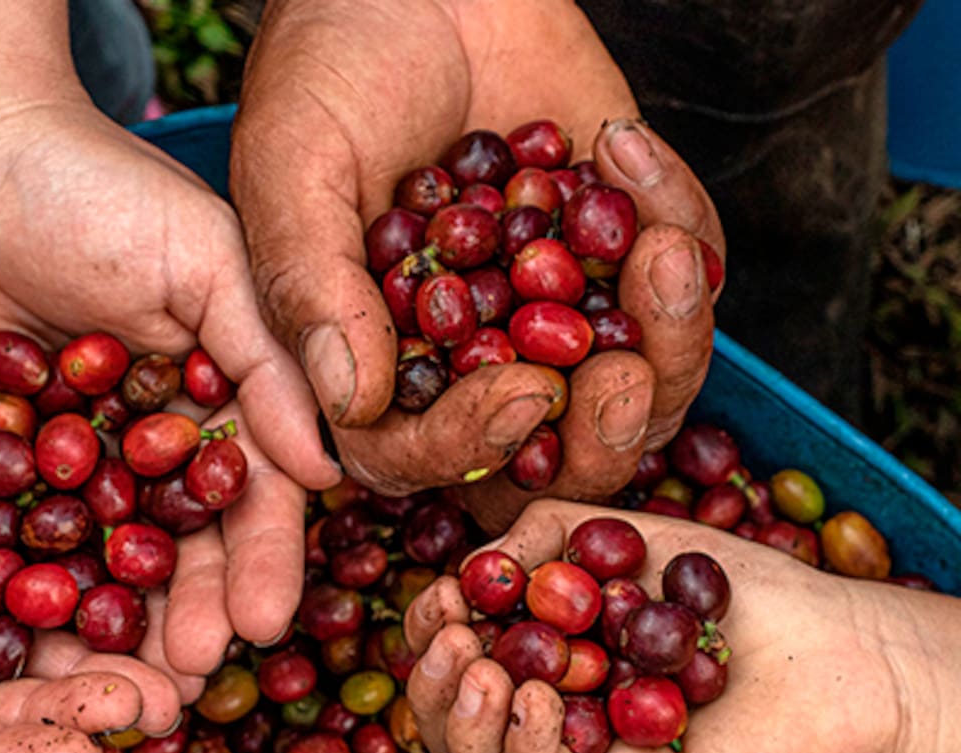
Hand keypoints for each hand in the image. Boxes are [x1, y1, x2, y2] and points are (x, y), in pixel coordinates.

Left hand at [0, 97, 338, 676]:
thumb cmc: (97, 189)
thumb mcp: (206, 260)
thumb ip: (268, 358)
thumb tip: (328, 468)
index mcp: (219, 395)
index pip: (253, 493)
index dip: (263, 559)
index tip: (264, 622)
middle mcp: (152, 438)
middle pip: (180, 542)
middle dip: (188, 610)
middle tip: (186, 678)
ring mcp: (72, 455)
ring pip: (102, 555)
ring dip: (114, 621)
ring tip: (117, 686)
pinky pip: (13, 534)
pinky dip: (23, 587)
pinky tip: (30, 640)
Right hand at [232, 0, 722, 515]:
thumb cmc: (330, 67)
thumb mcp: (293, 166)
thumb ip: (312, 284)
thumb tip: (351, 402)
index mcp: (377, 363)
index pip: (422, 455)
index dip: (472, 445)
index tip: (519, 392)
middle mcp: (469, 358)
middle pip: (549, 459)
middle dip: (599, 437)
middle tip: (620, 376)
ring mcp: (556, 311)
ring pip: (640, 390)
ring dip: (670, 339)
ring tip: (659, 248)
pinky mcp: (621, 251)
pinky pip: (686, 283)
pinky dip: (679, 219)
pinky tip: (621, 147)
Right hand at [403, 500, 960, 752]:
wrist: (833, 641)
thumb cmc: (729, 588)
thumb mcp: (620, 536)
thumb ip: (543, 535)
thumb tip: (471, 565)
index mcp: (546, 672)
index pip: (457, 675)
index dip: (429, 638)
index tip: (440, 594)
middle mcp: (559, 731)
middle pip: (453, 736)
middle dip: (429, 683)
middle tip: (453, 635)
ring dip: (460, 722)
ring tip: (481, 664)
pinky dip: (525, 745)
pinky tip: (535, 692)